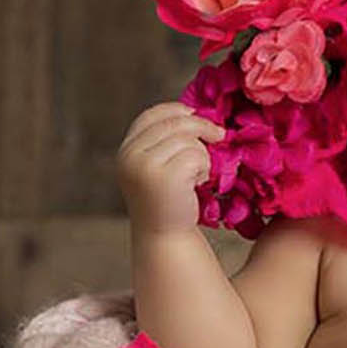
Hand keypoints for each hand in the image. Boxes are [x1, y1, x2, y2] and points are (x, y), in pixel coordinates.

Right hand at [116, 102, 225, 234]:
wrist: (165, 237)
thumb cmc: (168, 201)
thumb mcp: (157, 166)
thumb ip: (164, 141)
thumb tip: (193, 112)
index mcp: (126, 150)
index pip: (150, 116)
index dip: (176, 110)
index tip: (196, 113)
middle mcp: (130, 156)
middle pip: (173, 123)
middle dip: (201, 127)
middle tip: (220, 135)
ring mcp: (145, 166)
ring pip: (188, 139)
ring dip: (203, 155)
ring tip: (197, 175)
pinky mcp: (165, 177)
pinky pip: (197, 156)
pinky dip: (205, 167)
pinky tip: (198, 183)